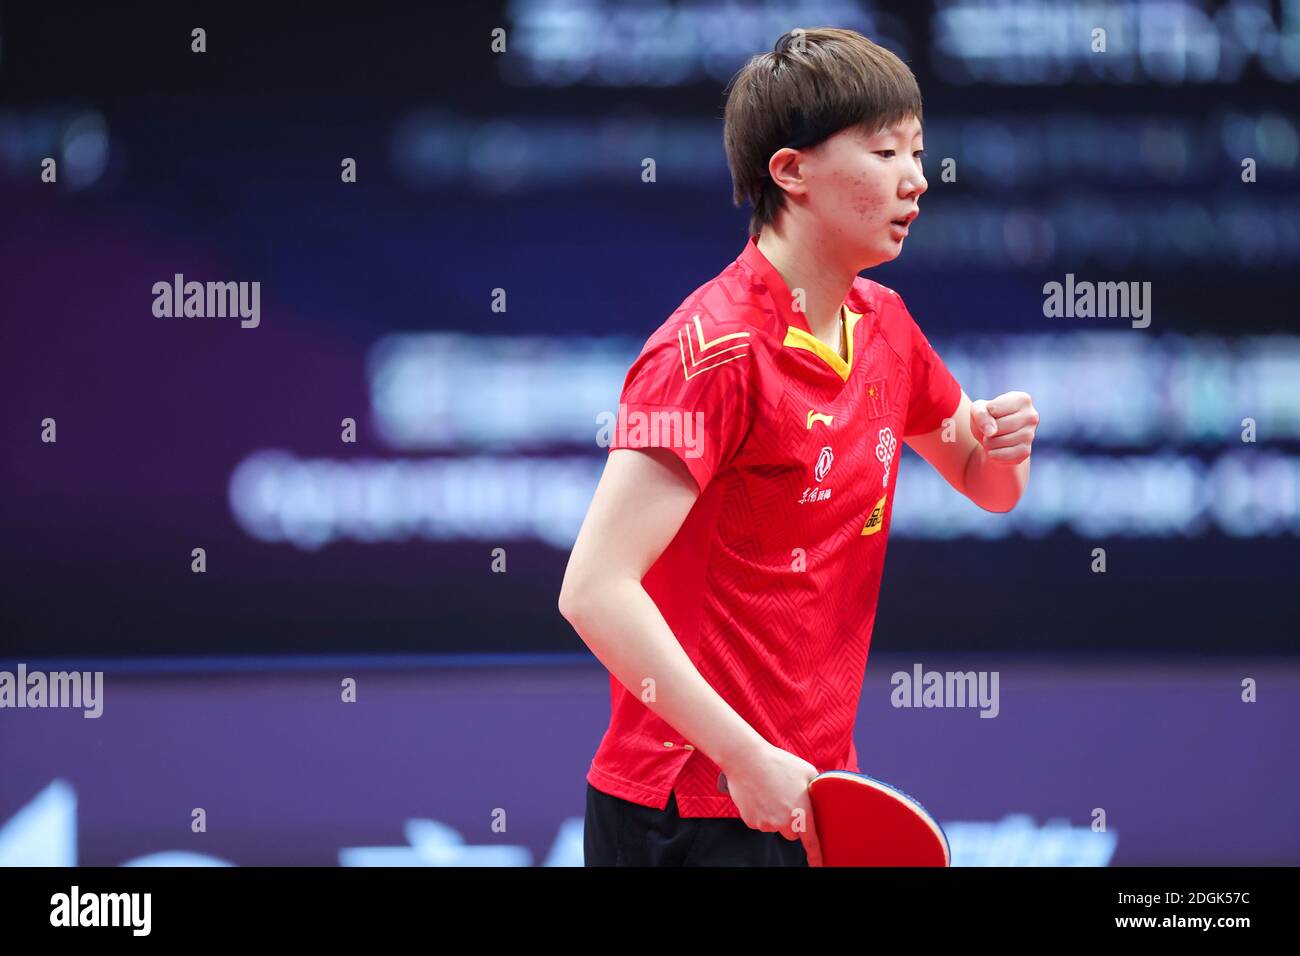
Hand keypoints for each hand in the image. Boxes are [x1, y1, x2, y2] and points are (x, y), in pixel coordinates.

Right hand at [719, 743, 822, 865]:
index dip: (816, 856)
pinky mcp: (750, 821)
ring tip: (771, 790)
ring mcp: (765, 823)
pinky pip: (760, 821)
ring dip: (775, 814)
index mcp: (801, 813)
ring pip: (774, 826)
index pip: (811, 842)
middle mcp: (783, 823)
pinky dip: (761, 811)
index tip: (819, 865)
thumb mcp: (807, 771)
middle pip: (791, 833)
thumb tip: (819, 797)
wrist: (746, 759)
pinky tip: (759, 793)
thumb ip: (816, 789)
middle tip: (787, 799)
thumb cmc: (778, 763)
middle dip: (791, 821)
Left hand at [969, 391, 1038, 464]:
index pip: (994, 408)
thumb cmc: (987, 418)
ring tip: (993, 439)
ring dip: (989, 443)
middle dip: (987, 430)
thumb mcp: (978, 409)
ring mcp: (1031, 435)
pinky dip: (994, 454)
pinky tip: (997, 449)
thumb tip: (991, 432)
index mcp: (1022, 399)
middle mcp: (1031, 416)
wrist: (993, 439)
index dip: (985, 414)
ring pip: (1001, 441)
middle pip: (999, 426)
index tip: (991, 414)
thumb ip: (980, 413)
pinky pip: (1004, 455)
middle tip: (991, 429)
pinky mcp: (1026, 451)